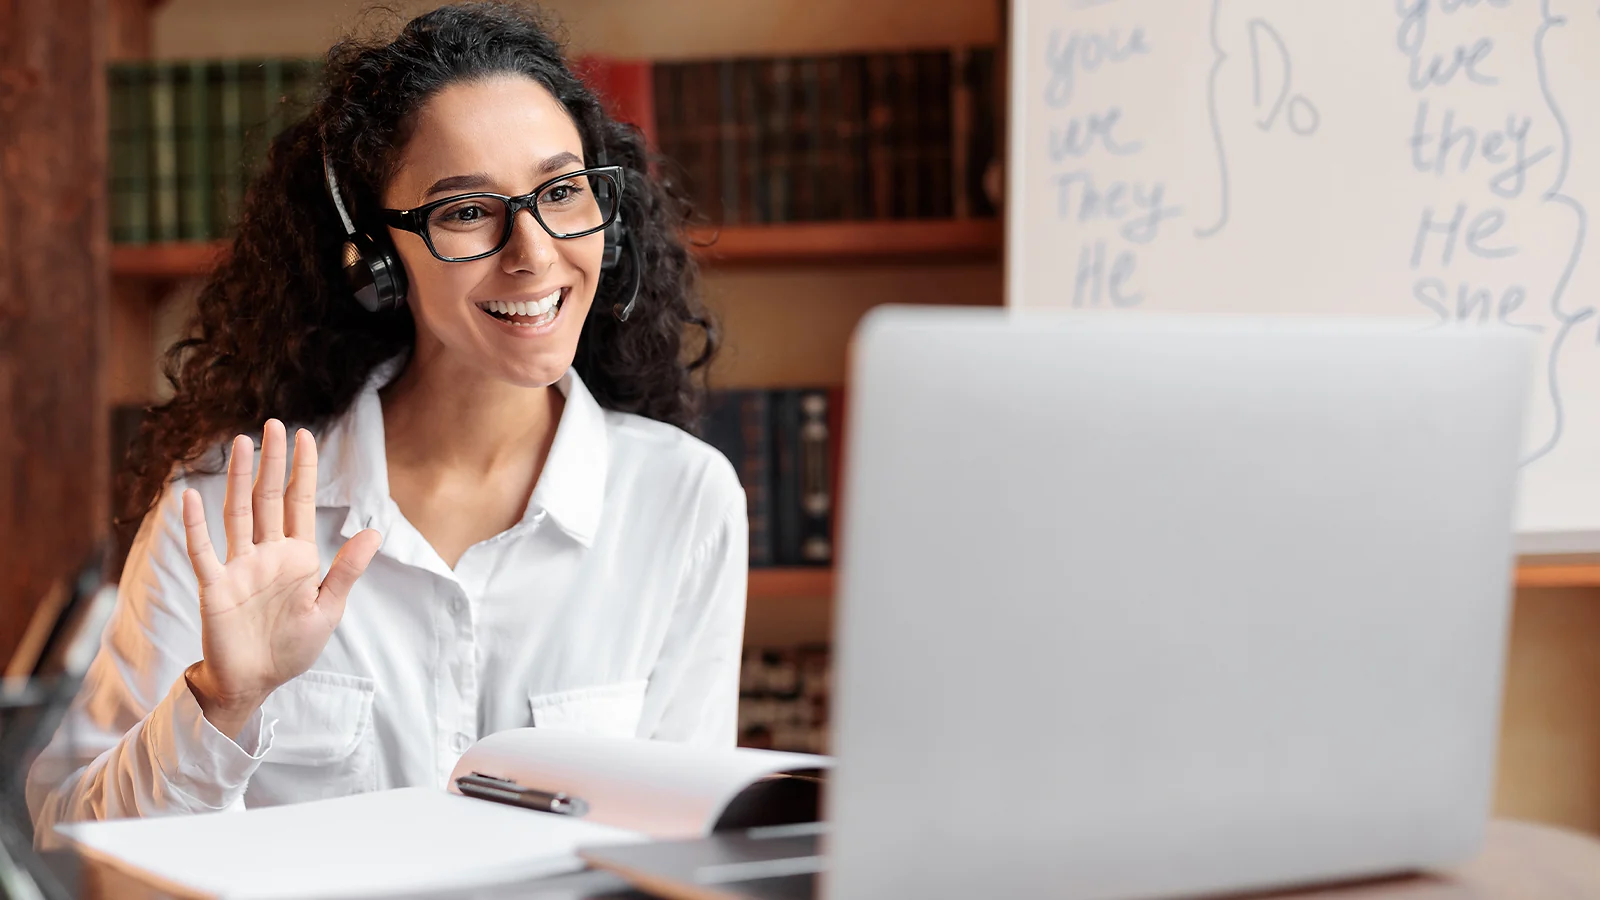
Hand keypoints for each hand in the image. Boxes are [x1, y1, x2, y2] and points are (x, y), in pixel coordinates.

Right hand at [181, 420, 380, 736]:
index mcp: (297, 557)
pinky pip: (202, 550)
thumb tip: (375, 531)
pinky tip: (190, 496)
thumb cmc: (293, 647)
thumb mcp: (328, 608)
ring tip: (243, 443)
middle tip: (275, 424)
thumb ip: (347, 570)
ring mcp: (239, 566)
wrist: (257, 682)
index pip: (300, 503)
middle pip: (269, 498)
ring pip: (238, 512)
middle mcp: (266, 554)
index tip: (307, 436)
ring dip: (240, 479)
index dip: (303, 470)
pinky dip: (194, 525)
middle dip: (273, 462)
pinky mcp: (214, 586)